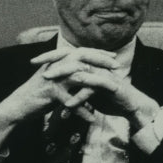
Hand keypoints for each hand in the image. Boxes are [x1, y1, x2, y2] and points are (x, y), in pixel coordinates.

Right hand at [0, 49, 115, 151]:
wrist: (17, 106)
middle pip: (82, 57)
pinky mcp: (50, 92)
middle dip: (101, 61)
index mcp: (56, 61)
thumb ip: (65, 73)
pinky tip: (91, 119)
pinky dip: (82, 110)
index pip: (80, 52)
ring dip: (98, 83)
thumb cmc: (35, 94)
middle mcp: (54, 66)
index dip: (97, 53)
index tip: (112, 57)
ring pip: (80, 76)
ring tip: (113, 89)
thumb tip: (82, 70)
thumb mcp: (52, 79)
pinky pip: (71, 101)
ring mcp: (52, 78)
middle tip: (117, 66)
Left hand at [34, 47, 160, 129]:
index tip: (32, 61)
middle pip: (71, 58)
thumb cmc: (108, 97)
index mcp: (89, 65)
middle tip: (35, 63)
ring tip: (46, 79)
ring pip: (80, 70)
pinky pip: (92, 89)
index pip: (68, 56)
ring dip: (62, 75)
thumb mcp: (86, 89)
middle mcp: (95, 66)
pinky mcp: (110, 86)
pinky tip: (68, 103)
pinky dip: (80, 96)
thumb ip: (73, 84)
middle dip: (52, 60)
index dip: (50, 57)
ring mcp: (103, 74)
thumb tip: (58, 84)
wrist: (130, 106)